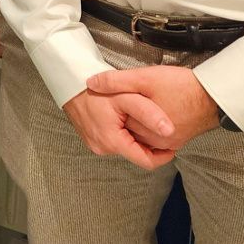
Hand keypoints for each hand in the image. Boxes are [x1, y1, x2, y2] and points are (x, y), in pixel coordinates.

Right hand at [63, 85, 178, 170]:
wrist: (70, 81)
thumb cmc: (99, 89)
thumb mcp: (127, 96)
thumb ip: (149, 113)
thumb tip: (170, 131)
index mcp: (112, 142)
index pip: (146, 162)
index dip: (163, 155)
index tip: (173, 144)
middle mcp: (102, 148)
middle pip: (136, 154)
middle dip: (148, 143)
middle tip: (155, 124)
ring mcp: (95, 145)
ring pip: (126, 147)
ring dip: (135, 137)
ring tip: (139, 119)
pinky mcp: (92, 140)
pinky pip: (115, 141)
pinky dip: (123, 133)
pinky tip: (124, 118)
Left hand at [85, 65, 222, 150]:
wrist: (214, 94)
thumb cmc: (180, 85)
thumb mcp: (145, 77)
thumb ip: (116, 81)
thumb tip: (91, 84)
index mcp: (147, 130)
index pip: (118, 125)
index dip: (111, 109)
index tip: (108, 99)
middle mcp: (158, 142)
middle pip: (130, 132)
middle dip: (122, 117)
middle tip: (119, 101)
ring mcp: (170, 142)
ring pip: (142, 135)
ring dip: (135, 122)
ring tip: (133, 104)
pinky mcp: (179, 139)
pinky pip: (156, 136)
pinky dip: (149, 126)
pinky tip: (148, 111)